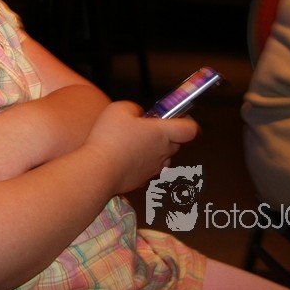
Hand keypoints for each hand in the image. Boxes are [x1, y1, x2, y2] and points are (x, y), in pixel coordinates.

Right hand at [83, 100, 198, 194]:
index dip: (187, 122)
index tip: (177, 117)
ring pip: (163, 157)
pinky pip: (148, 169)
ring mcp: (154, 169)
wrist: (99, 170)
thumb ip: (134, 108)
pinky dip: (140, 164)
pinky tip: (123, 159)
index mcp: (162, 133)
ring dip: (154, 150)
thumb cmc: (109, 138)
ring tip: (133, 144)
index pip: (190, 129)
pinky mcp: (143, 180)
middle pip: (176, 143)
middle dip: (165, 134)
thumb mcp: (119, 109)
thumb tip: (138, 114)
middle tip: (146, 128)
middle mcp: (163, 152)